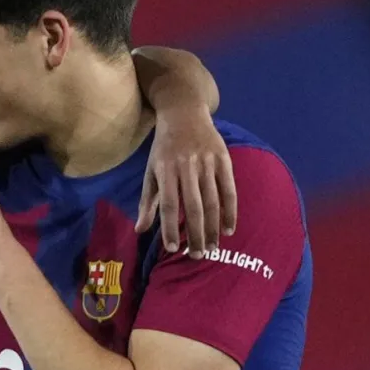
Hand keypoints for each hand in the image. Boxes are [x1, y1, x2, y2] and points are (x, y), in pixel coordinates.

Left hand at [135, 106, 236, 257]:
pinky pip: (229, 189)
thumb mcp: (151, 171)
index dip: (170, 227)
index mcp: (165, 170)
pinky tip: (228, 229)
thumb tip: (139, 230)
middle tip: (198, 255)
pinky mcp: (224, 159)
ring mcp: (207, 162)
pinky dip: (230, 211)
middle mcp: (186, 167)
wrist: (184, 113)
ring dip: (213, 227)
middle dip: (195, 233)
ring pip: (212, 200)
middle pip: (193, 206)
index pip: (167, 204)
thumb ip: (147, 202)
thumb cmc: (163, 149)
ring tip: (213, 247)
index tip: (173, 249)